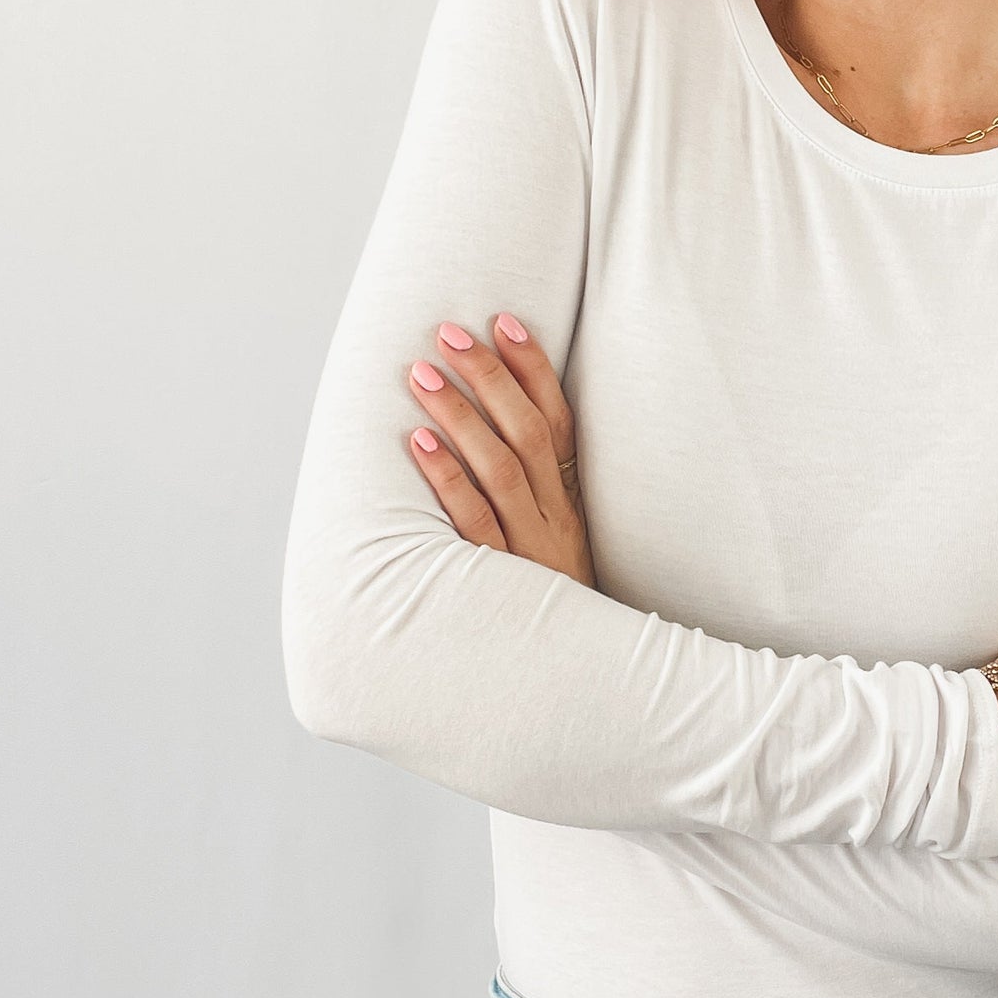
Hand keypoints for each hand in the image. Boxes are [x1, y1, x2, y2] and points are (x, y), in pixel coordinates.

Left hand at [405, 312, 596, 586]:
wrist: (578, 678)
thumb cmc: (554, 606)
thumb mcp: (558, 547)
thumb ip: (535, 498)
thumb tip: (493, 433)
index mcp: (571, 502)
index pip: (560, 420)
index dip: (534, 368)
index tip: (505, 319)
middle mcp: (555, 517)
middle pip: (528, 432)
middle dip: (490, 376)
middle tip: (449, 331)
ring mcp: (530, 546)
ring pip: (500, 467)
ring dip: (461, 415)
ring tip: (423, 373)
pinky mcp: (502, 577)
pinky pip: (474, 521)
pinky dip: (449, 479)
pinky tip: (419, 444)